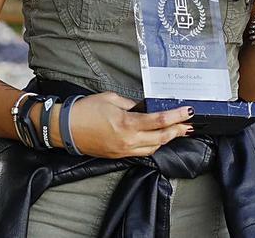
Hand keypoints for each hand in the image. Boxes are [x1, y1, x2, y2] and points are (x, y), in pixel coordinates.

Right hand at [63, 92, 192, 158]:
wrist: (65, 129)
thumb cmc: (85, 111)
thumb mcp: (111, 99)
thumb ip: (131, 104)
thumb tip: (143, 108)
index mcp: (127, 123)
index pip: (159, 121)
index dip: (176, 117)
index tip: (188, 112)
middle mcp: (128, 140)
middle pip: (161, 137)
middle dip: (178, 131)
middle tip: (189, 125)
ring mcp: (124, 150)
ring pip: (153, 147)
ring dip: (166, 139)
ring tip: (175, 131)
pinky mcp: (118, 155)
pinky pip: (142, 152)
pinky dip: (152, 145)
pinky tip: (157, 139)